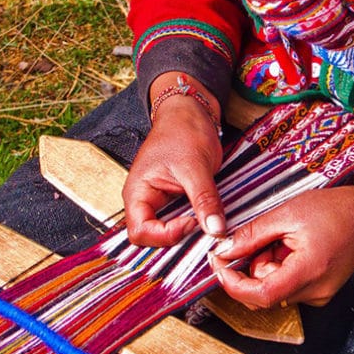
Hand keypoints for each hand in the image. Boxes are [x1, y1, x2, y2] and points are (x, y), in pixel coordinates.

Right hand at [122, 73, 224, 246]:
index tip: (192, 222)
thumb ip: (204, 199)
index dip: (166, 235)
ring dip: (188, 234)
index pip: (140, 232)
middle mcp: (144, 202)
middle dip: (176, 240)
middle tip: (203, 228)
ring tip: (208, 224)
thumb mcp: (195, 166)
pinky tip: (209, 219)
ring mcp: (160, 203)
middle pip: (151, 239)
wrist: (190, 113)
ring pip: (168, 234)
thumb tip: (216, 230)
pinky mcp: (175, 202)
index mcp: (137, 193)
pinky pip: (181, 223)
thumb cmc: (183, 131)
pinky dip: (196, 225)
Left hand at [209, 185, 353, 309]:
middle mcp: (314, 292)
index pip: (261, 295)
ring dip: (267, 266)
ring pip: (273, 290)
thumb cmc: (334, 211)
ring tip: (284, 240)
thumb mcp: (287, 215)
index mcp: (308, 272)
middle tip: (266, 239)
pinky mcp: (318, 293)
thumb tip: (225, 250)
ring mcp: (318, 295)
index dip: (234, 284)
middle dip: (254, 267)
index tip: (220, 266)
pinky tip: (292, 249)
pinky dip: (279, 269)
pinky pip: (286, 287)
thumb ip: (252, 235)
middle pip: (264, 293)